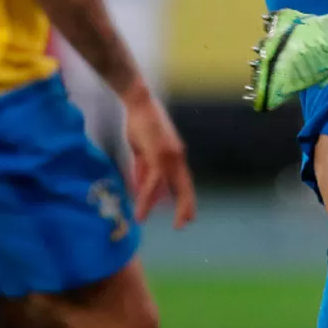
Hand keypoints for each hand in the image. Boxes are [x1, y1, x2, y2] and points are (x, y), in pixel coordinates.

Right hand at [123, 89, 197, 228]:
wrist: (138, 103)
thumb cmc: (140, 124)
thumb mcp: (142, 152)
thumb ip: (143, 170)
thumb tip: (141, 188)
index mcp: (176, 156)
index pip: (184, 181)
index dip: (186, 197)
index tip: (189, 214)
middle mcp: (177, 157)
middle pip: (185, 186)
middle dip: (186, 206)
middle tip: (185, 224)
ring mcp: (170, 156)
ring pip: (169, 187)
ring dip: (160, 207)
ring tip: (151, 221)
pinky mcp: (159, 155)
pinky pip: (154, 182)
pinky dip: (147, 198)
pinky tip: (142, 210)